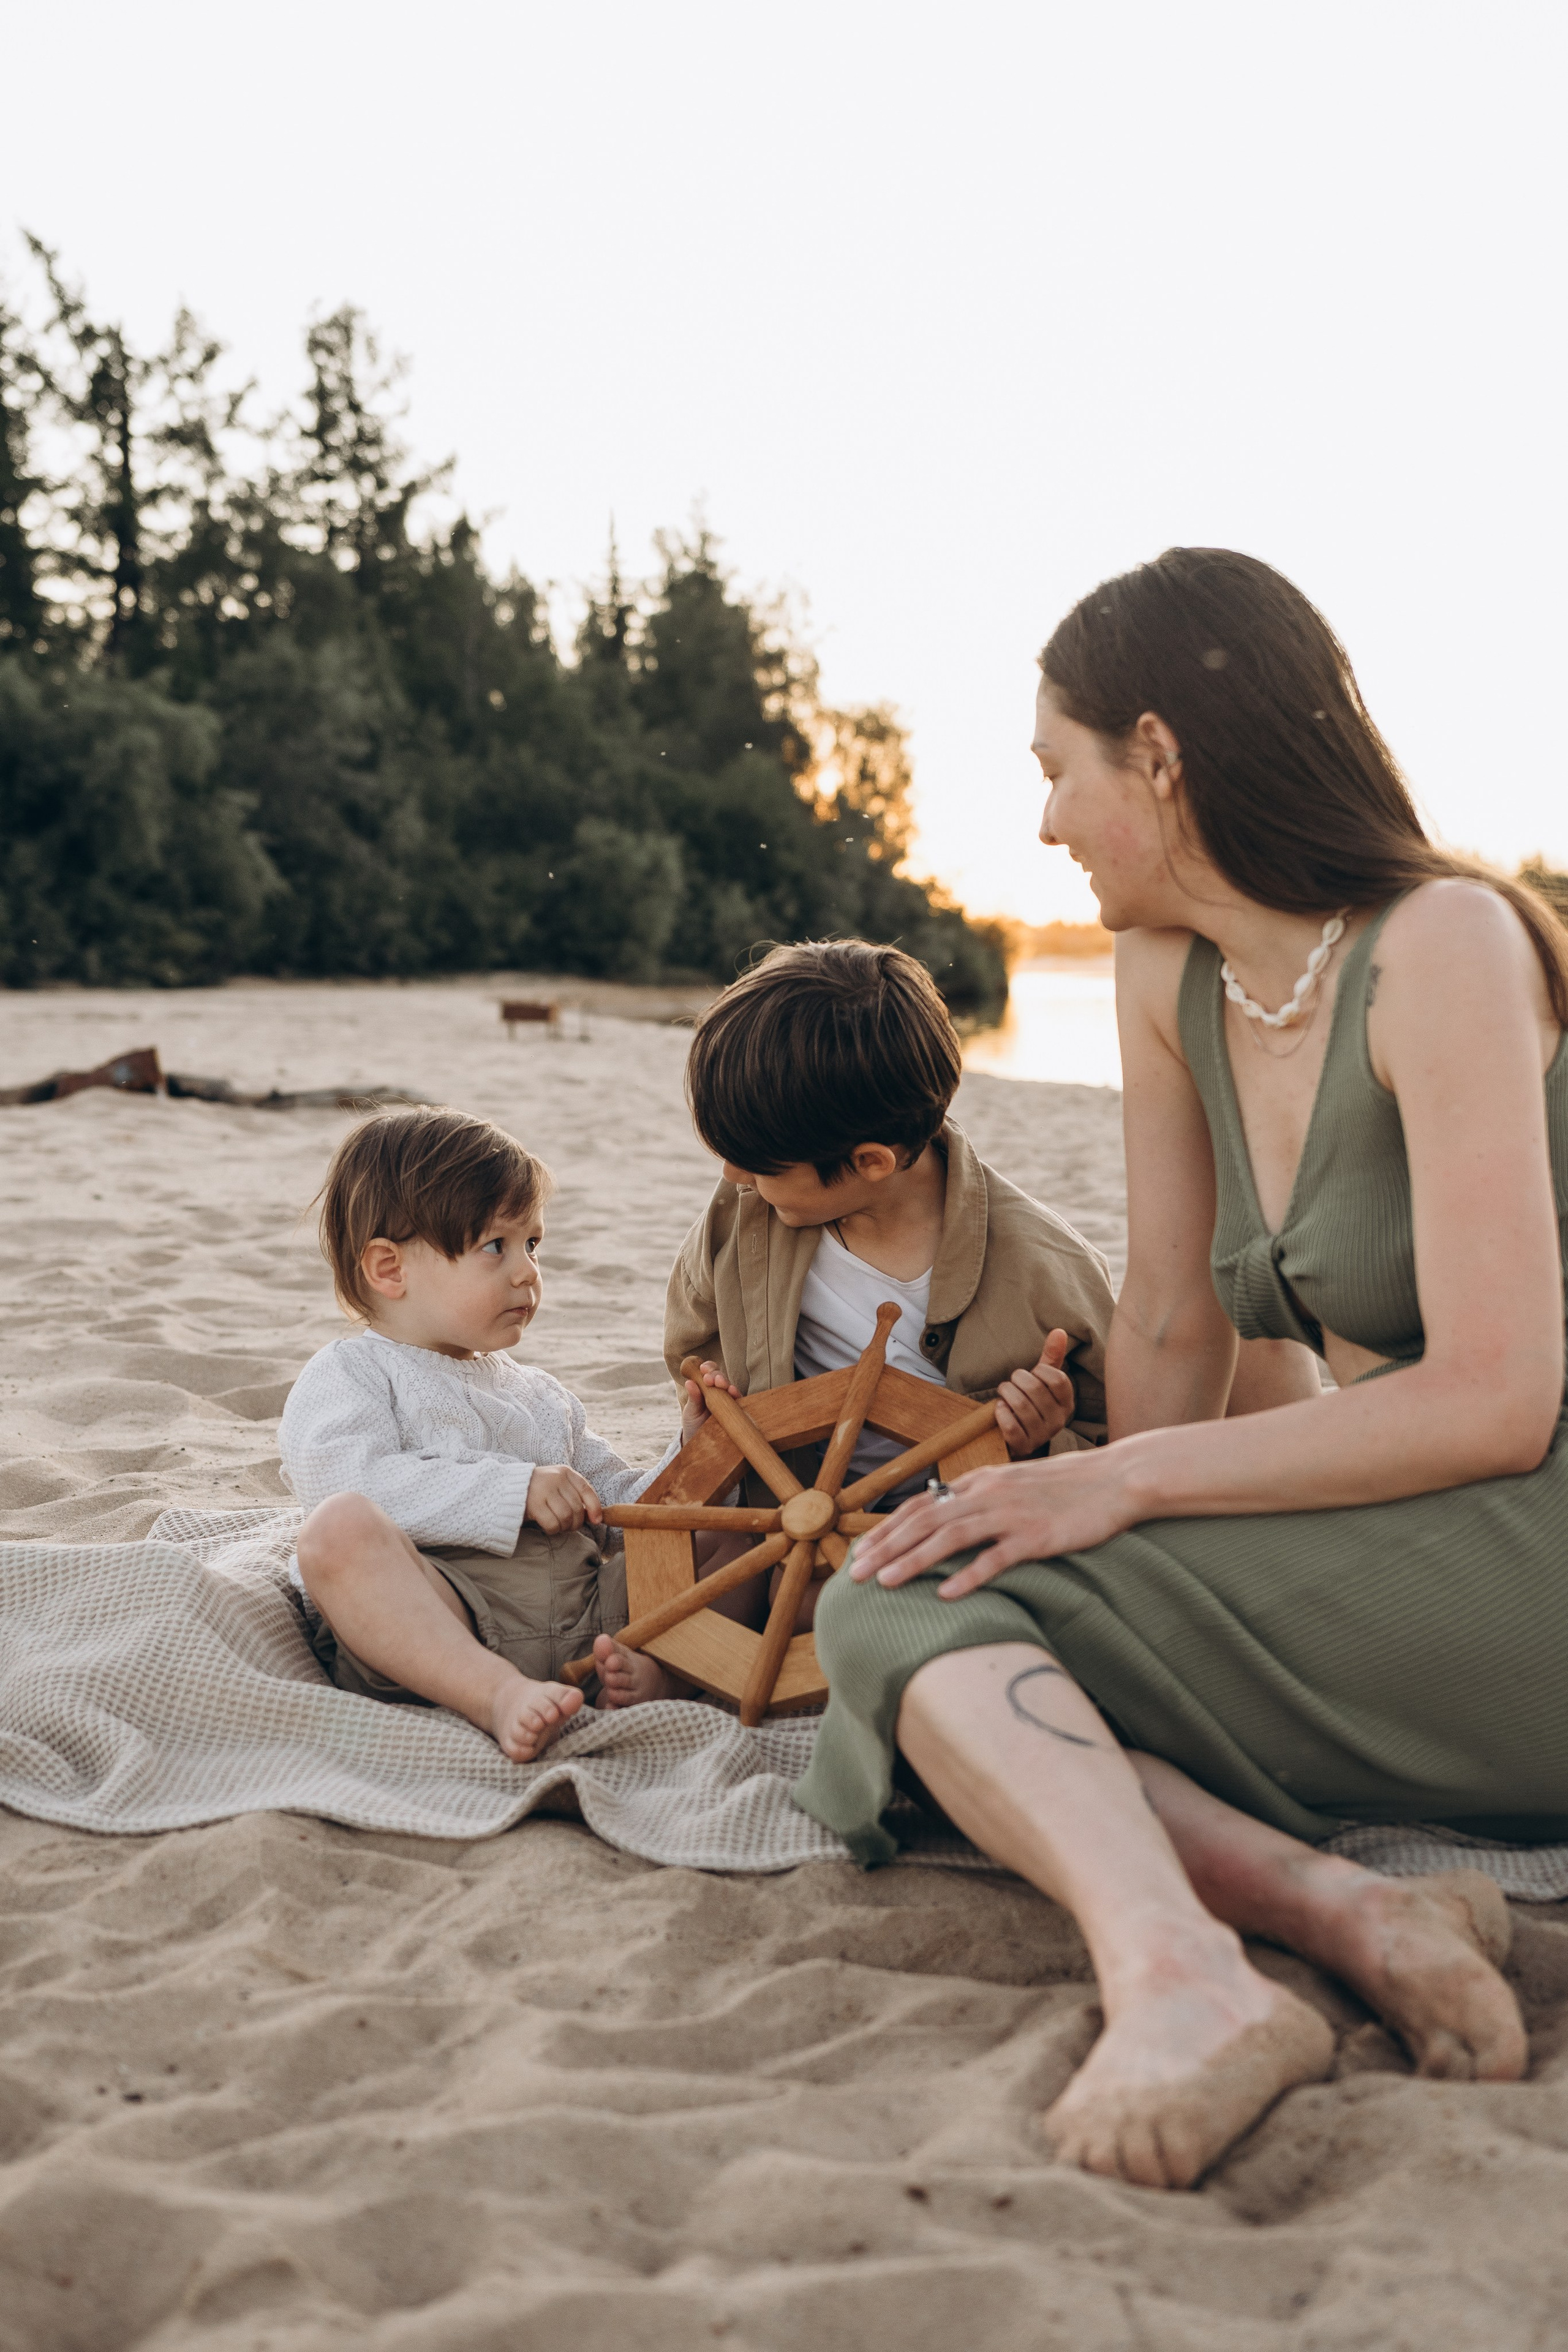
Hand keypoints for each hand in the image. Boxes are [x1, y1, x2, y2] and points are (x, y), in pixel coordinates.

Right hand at [525, 1465, 603, 1532]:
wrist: (506, 1487)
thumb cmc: (537, 1490)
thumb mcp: (557, 1484)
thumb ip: (573, 1495)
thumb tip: (595, 1516)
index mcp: (565, 1472)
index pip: (586, 1490)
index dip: (595, 1507)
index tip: (596, 1520)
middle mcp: (556, 1479)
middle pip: (577, 1508)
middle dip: (576, 1522)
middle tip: (568, 1526)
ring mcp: (544, 1490)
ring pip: (566, 1516)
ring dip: (564, 1527)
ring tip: (558, 1526)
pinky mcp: (534, 1504)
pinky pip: (553, 1523)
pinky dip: (553, 1530)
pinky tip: (548, 1528)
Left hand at [680, 1359, 741, 1444]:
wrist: (700, 1443)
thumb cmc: (694, 1423)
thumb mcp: (690, 1411)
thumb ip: (692, 1398)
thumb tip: (689, 1382)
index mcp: (707, 1387)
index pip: (710, 1372)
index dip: (708, 1368)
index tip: (702, 1369)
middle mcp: (720, 1392)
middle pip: (721, 1377)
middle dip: (716, 1374)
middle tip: (709, 1378)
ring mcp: (730, 1402)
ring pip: (731, 1387)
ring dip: (726, 1383)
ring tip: (720, 1383)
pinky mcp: (737, 1413)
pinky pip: (740, 1402)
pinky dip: (737, 1395)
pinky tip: (733, 1392)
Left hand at [847, 1446, 1136, 1598]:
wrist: (1116, 1478)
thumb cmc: (1067, 1487)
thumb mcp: (1015, 1486)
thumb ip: (981, 1500)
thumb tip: (947, 1519)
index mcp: (980, 1483)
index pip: (921, 1506)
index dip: (886, 1529)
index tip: (859, 1552)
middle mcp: (988, 1495)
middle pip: (924, 1521)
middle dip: (885, 1548)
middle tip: (854, 1574)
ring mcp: (1011, 1514)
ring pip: (951, 1537)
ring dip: (913, 1560)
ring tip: (885, 1583)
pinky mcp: (1037, 1536)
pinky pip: (996, 1557)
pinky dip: (969, 1575)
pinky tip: (945, 1593)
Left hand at [996, 1328, 1074, 1457]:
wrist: (1018, 1438)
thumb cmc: (1031, 1403)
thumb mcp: (1042, 1382)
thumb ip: (1051, 1358)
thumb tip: (1059, 1331)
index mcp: (1067, 1403)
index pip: (1058, 1379)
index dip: (1040, 1371)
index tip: (1033, 1373)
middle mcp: (1058, 1421)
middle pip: (1035, 1389)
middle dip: (1017, 1379)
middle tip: (1012, 1382)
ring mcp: (1041, 1435)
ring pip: (1020, 1405)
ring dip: (1005, 1393)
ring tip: (1004, 1394)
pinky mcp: (1023, 1446)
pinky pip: (1010, 1426)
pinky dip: (1000, 1413)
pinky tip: (1000, 1409)